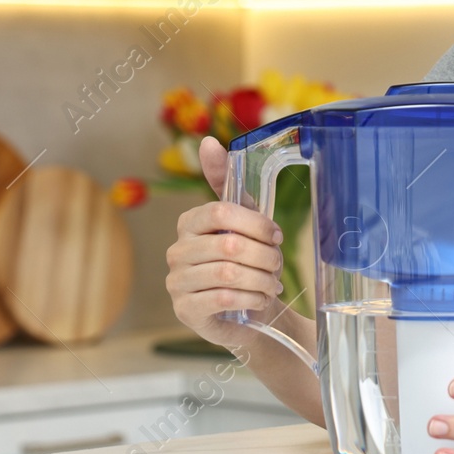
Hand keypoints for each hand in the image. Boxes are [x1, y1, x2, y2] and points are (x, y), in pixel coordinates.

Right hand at [165, 135, 284, 346]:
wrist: (250, 312)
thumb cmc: (248, 261)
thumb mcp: (244, 219)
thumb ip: (227, 182)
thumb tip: (208, 141)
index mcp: (189, 223)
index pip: (220, 211)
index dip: (256, 224)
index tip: (276, 236)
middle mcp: (176, 251)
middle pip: (228, 245)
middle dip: (264, 256)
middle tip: (277, 265)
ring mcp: (176, 282)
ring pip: (227, 273)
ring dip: (261, 279)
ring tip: (272, 284)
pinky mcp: (185, 311)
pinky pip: (222, 299)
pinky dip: (250, 298)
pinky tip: (259, 299)